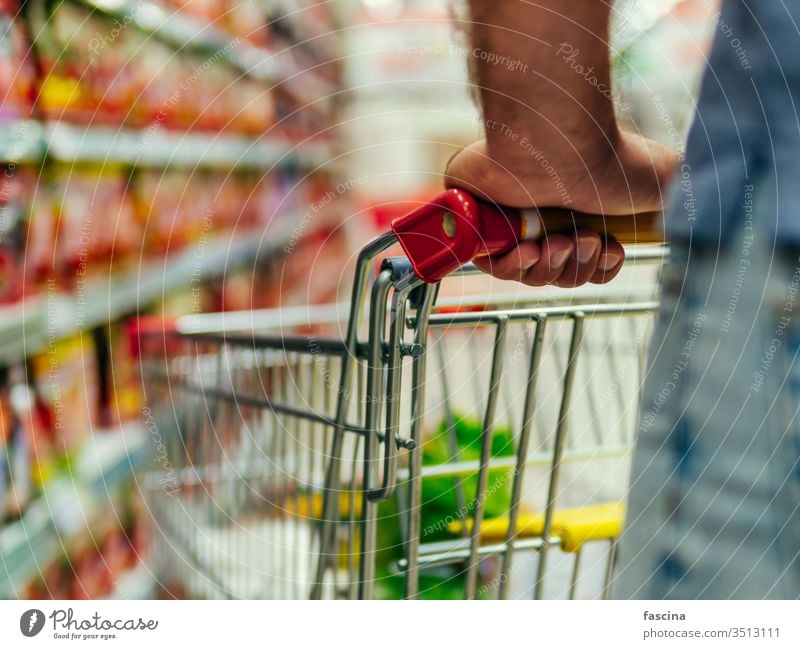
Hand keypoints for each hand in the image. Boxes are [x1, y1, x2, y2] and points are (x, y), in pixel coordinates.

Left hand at [445, 130, 678, 286]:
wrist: (562, 145)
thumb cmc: (610, 158)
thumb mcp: (663, 179)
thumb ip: (675, 200)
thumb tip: (686, 218)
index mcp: (578, 208)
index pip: (583, 262)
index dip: (597, 269)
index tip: (609, 253)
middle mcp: (543, 214)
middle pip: (556, 273)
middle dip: (576, 268)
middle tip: (584, 238)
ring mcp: (507, 217)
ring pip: (526, 273)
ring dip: (550, 267)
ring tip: (560, 241)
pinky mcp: (473, 217)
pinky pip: (490, 263)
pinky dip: (513, 265)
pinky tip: (530, 248)